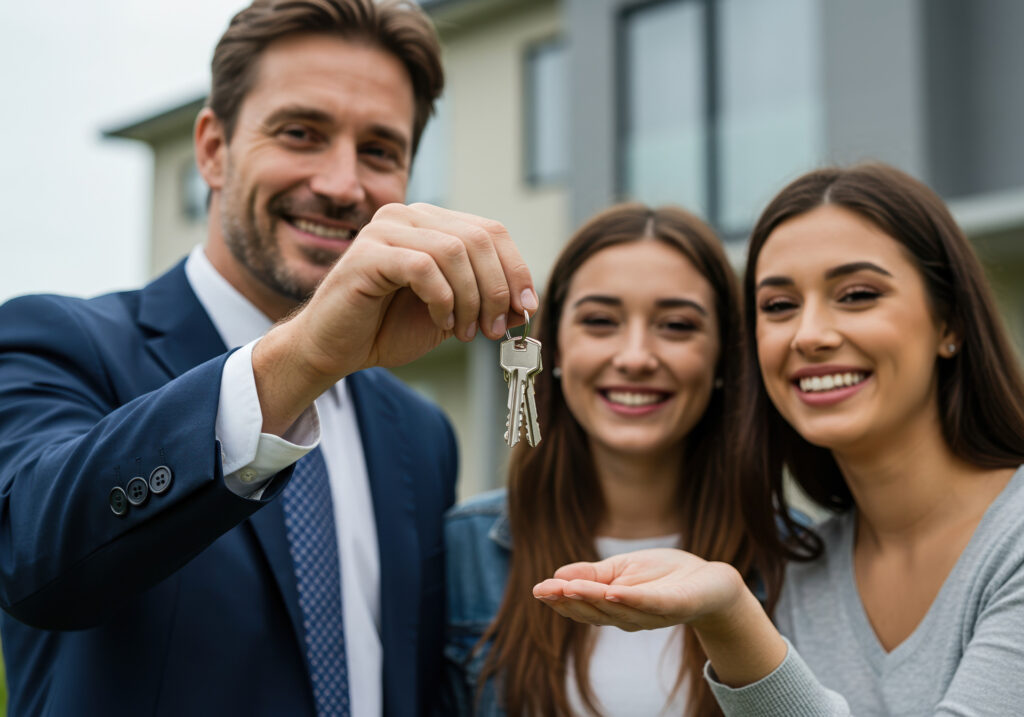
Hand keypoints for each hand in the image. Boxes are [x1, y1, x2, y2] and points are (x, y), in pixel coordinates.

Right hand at [253, 203, 536, 432]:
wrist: (334, 348)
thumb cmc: (387, 328)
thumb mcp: (450, 313)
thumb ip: (483, 300)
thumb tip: (525, 304)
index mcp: (431, 223)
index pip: (491, 232)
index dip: (516, 270)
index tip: (526, 309)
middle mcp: (409, 217)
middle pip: (478, 239)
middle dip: (496, 289)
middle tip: (493, 329)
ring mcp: (385, 230)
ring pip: (454, 251)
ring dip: (470, 298)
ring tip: (464, 331)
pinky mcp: (367, 253)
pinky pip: (423, 267)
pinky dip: (442, 298)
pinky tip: (440, 320)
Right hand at [533, 548, 787, 686]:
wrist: (710, 580)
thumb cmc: (664, 575)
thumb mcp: (623, 568)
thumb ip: (593, 573)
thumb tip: (558, 574)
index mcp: (614, 607)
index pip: (582, 606)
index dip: (560, 600)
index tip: (537, 590)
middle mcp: (628, 617)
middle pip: (593, 611)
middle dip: (567, 601)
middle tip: (544, 590)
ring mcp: (650, 615)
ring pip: (614, 609)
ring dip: (590, 598)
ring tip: (568, 587)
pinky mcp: (672, 607)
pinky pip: (647, 605)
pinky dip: (629, 600)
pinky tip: (612, 592)